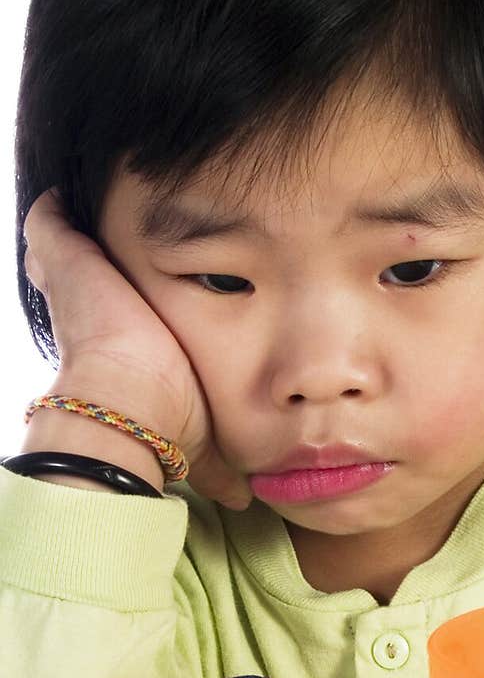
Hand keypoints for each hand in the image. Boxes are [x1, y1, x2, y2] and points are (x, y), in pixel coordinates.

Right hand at [23, 186, 251, 509]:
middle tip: (115, 232)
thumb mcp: (197, 443)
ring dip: (80, 227)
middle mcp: (86, 312)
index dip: (115, 303)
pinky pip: (49, 217)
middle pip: (78, 273)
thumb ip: (216, 464)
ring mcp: (73, 282)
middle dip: (94, 257)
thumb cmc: (162, 423)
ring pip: (62, 243)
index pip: (106, 316)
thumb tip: (241, 498)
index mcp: (112, 347)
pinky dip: (55, 203)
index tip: (132, 296)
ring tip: (106, 191)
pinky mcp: (65, 258)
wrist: (125, 407)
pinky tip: (67, 180)